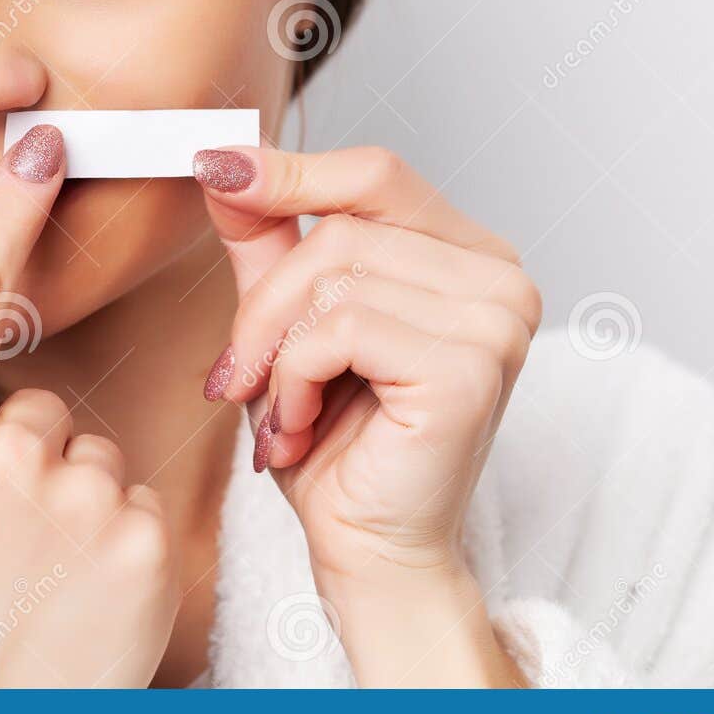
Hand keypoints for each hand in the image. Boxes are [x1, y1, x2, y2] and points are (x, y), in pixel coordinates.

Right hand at [0, 125, 178, 687]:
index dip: (10, 214)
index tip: (45, 146)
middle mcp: (4, 454)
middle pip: (39, 403)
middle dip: (20, 450)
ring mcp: (81, 498)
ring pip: (90, 451)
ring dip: (67, 493)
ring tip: (31, 570)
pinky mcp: (144, 540)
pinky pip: (133, 498)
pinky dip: (109, 535)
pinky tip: (75, 589)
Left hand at [194, 144, 539, 684]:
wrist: (368, 550)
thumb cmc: (339, 447)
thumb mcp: (290, 325)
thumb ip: (269, 241)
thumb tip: (225, 163)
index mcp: (468, 255)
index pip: (377, 173)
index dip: (292, 170)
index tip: (214, 168)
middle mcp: (499, 277)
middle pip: (341, 226)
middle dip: (265, 303)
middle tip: (239, 374)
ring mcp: (496, 318)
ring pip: (334, 274)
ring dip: (275, 350)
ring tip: (278, 411)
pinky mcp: (471, 365)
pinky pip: (340, 328)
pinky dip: (295, 378)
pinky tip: (300, 427)